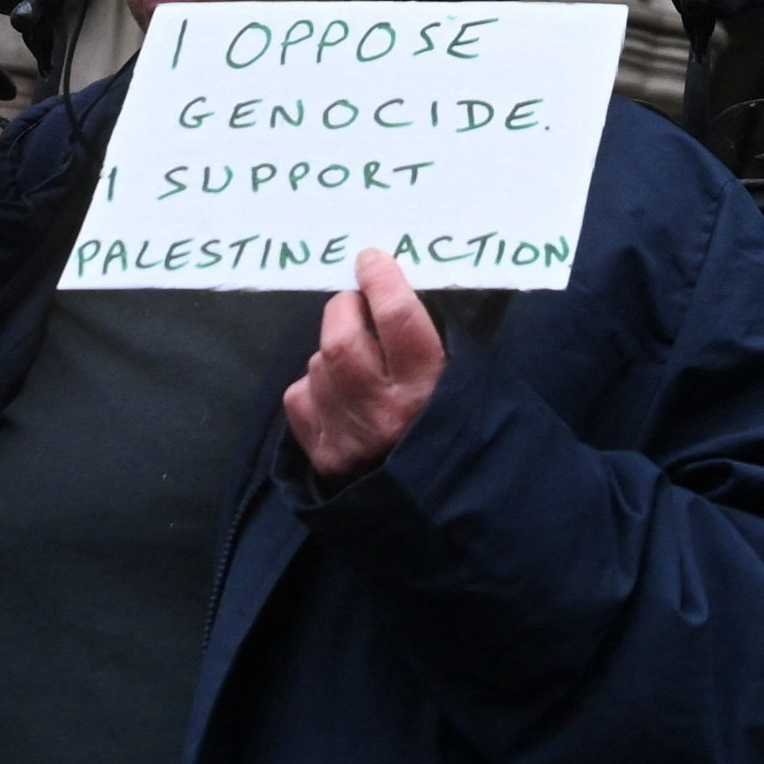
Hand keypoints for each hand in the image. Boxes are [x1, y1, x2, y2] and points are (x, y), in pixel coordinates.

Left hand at [282, 249, 446, 484]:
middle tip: (357, 303)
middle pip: (340, 340)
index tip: (371, 260)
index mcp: (428, 388)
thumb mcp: (463, 380)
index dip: (380, 280)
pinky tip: (338, 394)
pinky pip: (300, 397)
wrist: (441, 502)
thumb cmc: (455, 426)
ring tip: (359, 362)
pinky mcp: (323, 455)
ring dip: (332, 352)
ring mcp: (348, 437)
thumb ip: (429, 337)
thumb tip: (391, 288)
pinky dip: (314, 385)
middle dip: (344, 309)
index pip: (396, 317)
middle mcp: (384, 412)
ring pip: (317, 366)